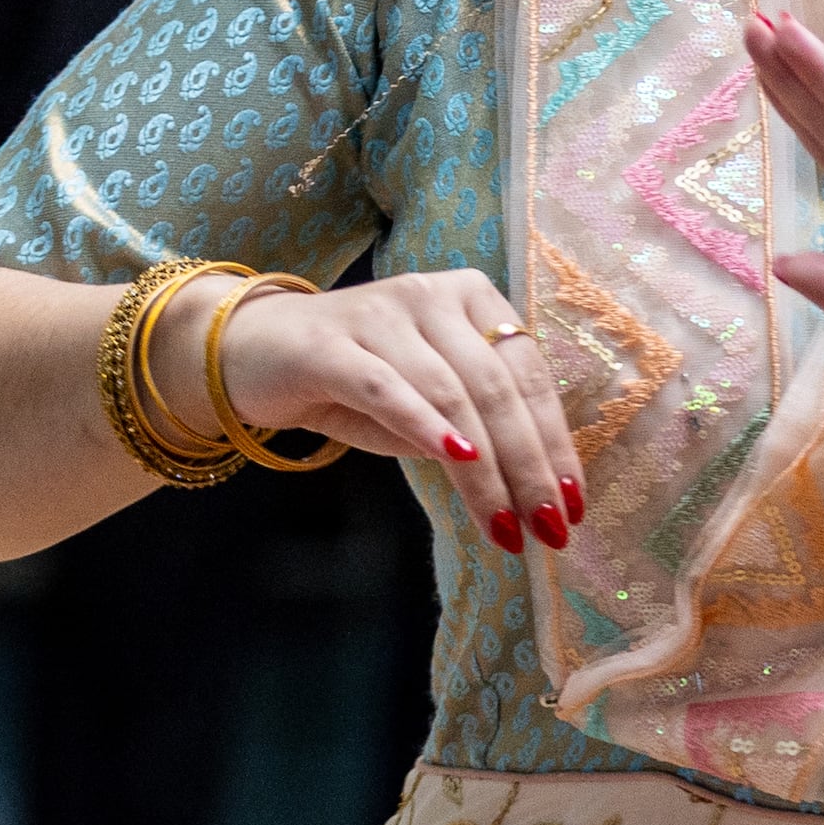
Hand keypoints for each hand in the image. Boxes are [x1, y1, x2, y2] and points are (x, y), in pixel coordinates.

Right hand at [192, 265, 583, 553]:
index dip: (555, 441)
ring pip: (452, 394)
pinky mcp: (330, 344)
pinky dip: (426, 426)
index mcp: (472, 300)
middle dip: (529, 465)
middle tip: (547, 527)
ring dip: (485, 469)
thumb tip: (530, 484)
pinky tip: (456, 462)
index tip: (573, 503)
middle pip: (498, 388)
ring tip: (503, 523)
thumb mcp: (426, 404)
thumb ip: (475, 427)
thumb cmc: (352, 380)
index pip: (529, 377)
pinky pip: (388, 387)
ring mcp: (382, 313)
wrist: (250, 351)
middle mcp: (433, 297)